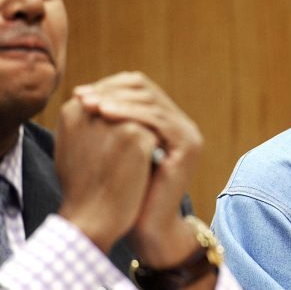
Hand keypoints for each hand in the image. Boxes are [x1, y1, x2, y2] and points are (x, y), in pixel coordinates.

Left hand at [73, 71, 203, 266]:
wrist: (147, 227)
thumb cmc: (125, 192)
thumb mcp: (117, 149)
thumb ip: (112, 122)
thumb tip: (83, 94)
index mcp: (168, 122)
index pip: (141, 88)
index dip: (110, 86)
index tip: (79, 94)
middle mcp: (183, 125)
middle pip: (147, 90)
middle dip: (111, 90)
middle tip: (81, 96)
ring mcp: (189, 135)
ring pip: (151, 102)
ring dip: (117, 99)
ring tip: (88, 104)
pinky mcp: (189, 147)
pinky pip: (158, 120)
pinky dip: (130, 113)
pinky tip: (104, 115)